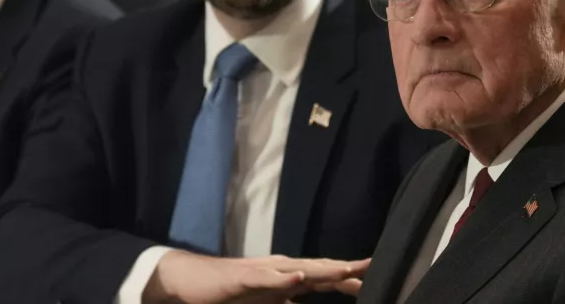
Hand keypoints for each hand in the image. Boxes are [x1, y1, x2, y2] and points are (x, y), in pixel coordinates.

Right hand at [143, 250, 369, 303]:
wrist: (191, 282)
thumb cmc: (228, 293)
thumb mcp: (264, 302)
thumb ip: (285, 299)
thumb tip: (300, 300)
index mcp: (285, 278)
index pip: (322, 277)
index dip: (347, 277)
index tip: (374, 277)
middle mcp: (278, 270)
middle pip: (317, 269)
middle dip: (345, 268)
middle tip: (372, 265)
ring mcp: (262, 272)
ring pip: (298, 270)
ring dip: (322, 270)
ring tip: (346, 270)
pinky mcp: (243, 278)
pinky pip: (266, 279)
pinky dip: (283, 279)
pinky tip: (298, 279)